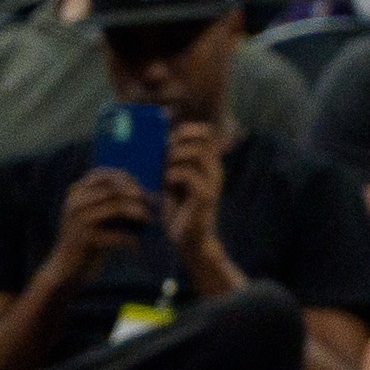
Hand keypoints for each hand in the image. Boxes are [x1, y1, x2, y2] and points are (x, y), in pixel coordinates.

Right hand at [42, 166, 150, 287]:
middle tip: (151, 203)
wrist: (68, 268)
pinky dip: (130, 238)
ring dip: (137, 212)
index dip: (126, 179)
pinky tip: (137, 244)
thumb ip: (113, 201)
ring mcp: (77, 219)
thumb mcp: (97, 216)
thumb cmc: (89, 240)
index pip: (103, 174)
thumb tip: (146, 192)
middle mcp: (75, 201)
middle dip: (136, 194)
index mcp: (76, 192)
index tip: (143, 190)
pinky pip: (115, 233)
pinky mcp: (84, 238)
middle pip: (112, 189)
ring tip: (149, 220)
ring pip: (116, 207)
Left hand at [160, 122, 227, 262]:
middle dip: (179, 139)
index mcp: (209, 164)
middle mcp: (215, 170)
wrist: (188, 240)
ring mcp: (213, 183)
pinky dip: (173, 174)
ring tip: (164, 168)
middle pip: (203, 137)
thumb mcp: (172, 179)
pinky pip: (189, 174)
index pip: (205, 132)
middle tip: (164, 152)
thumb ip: (170, 160)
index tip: (166, 138)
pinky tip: (166, 183)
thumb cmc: (177, 208)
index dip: (186, 129)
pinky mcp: (206, 197)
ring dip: (175, 155)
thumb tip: (153, 138)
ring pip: (197, 152)